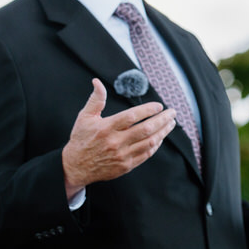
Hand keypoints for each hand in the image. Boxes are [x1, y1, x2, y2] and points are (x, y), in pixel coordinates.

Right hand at [62, 79, 177, 197]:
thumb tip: (97, 82)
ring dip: (163, 132)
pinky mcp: (126, 165)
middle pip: (145, 129)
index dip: (147, 110)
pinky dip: (156, 145)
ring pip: (149, 142)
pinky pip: (146, 154)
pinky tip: (161, 137)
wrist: (76, 167)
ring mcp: (122, 155)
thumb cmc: (81, 139)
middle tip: (172, 113)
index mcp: (106, 128)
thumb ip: (96, 99)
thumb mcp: (84, 117)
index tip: (159, 106)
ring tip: (171, 123)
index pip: (131, 117)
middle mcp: (115, 142)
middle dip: (162, 120)